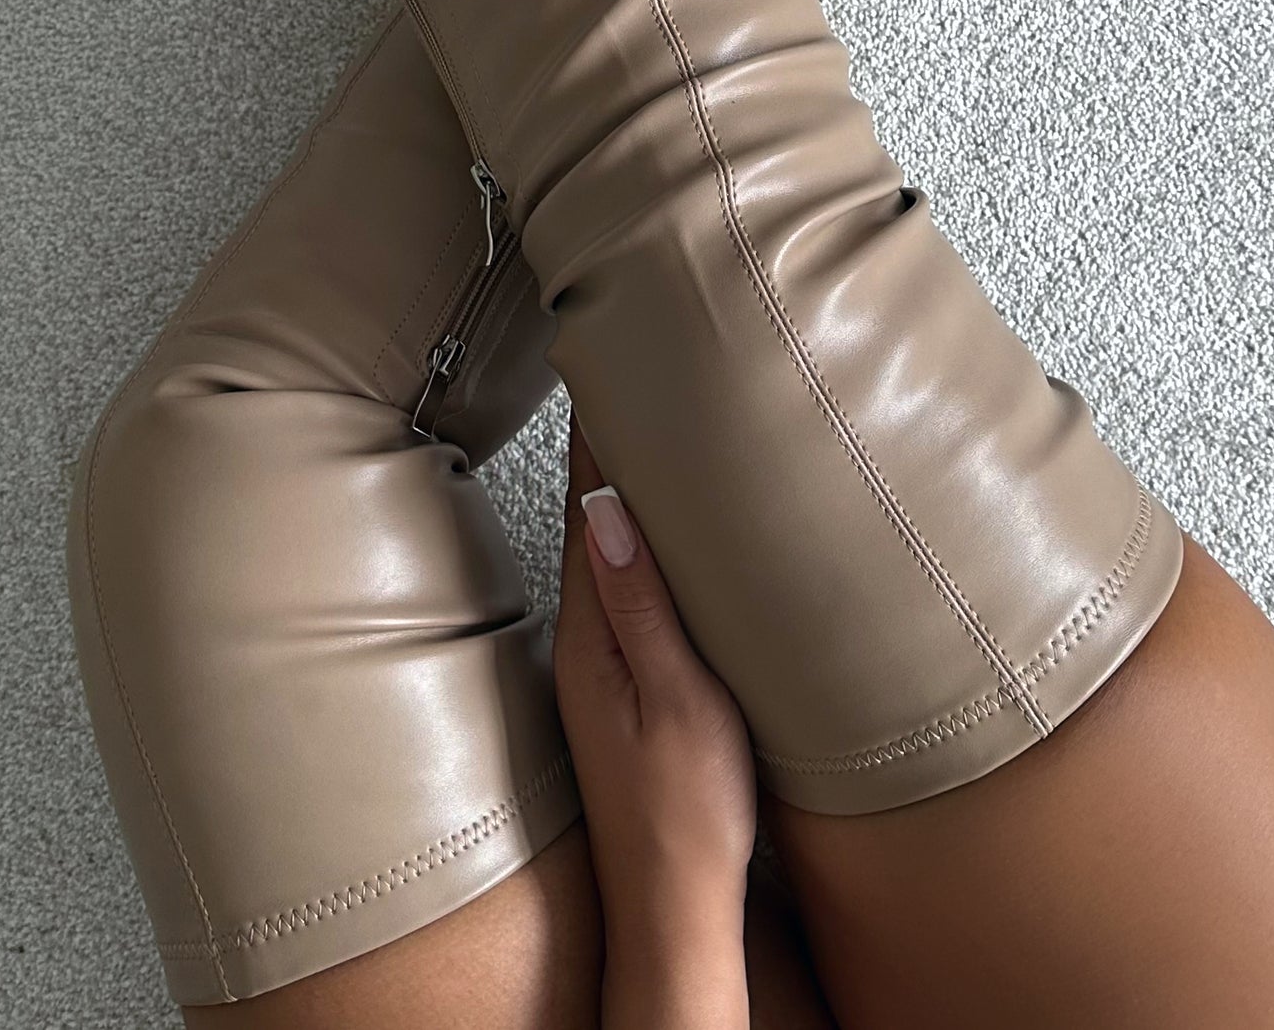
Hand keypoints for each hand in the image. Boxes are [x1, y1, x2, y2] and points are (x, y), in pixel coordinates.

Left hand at [554, 418, 755, 1029]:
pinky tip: (662, 535)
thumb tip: (608, 508)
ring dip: (622, 492)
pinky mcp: (624, 689)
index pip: (588, 507)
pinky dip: (640, 543)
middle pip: (592, 519)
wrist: (676, 911)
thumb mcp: (680, 700)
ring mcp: (600, 666)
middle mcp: (584, 642)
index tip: (603, 361)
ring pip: (609, 552)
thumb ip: (643, 604)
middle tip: (625, 368)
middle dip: (606, 448)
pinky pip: (627, 589)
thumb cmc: (688, 818)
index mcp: (592, 633)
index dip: (597, 436)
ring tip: (642, 428)